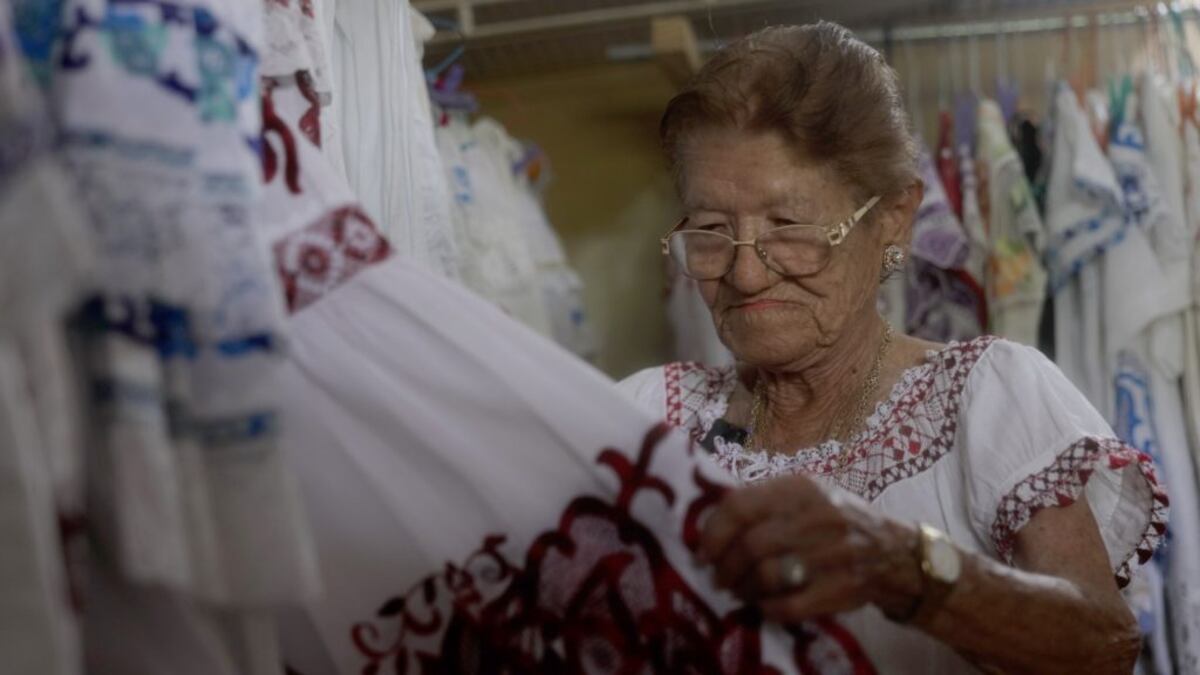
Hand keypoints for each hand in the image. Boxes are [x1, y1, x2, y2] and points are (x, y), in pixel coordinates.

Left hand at [697, 472, 923, 623]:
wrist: (895, 552)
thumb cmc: (837, 521)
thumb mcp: (805, 496)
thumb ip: (763, 503)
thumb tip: (710, 525)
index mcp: (800, 488)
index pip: (740, 505)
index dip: (713, 533)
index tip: (703, 552)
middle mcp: (817, 516)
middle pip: (750, 546)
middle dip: (726, 568)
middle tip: (719, 578)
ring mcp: (832, 554)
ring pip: (767, 576)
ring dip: (744, 589)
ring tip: (740, 591)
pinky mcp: (841, 588)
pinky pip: (788, 605)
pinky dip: (767, 609)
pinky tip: (764, 605)